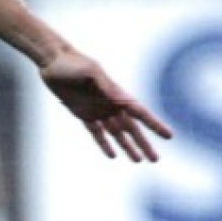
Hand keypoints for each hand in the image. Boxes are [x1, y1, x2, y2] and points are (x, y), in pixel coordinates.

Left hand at [39, 50, 173, 161]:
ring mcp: (97, 109)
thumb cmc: (72, 62)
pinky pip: (96, 132)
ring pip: (116, 133)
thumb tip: (118, 98)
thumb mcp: (90, 71)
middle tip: (155, 159)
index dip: (154, 124)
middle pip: (130, 128)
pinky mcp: (82, 113)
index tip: (168, 136)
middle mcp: (109, 104)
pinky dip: (104, 144)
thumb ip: (104, 85)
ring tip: (138, 160)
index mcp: (115, 93)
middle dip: (143, 143)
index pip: (139, 112)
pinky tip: (112, 155)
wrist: (52, 60)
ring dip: (127, 146)